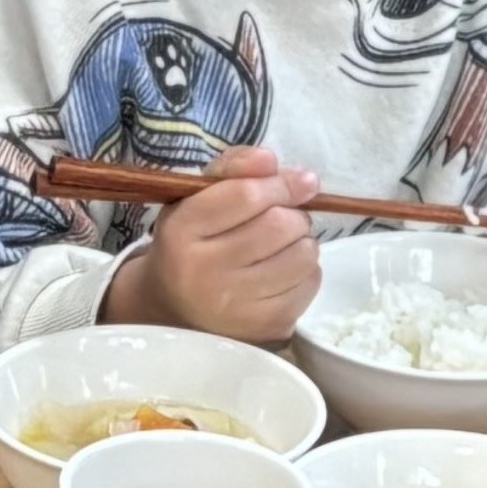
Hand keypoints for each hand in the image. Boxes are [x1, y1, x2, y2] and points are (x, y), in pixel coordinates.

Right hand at [103, 146, 320, 341]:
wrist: (176, 310)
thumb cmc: (192, 243)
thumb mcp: (197, 197)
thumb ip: (234, 168)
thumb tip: (270, 160)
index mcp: (182, 230)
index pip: (247, 195)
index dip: (281, 183)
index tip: (299, 181)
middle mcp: (205, 271)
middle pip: (281, 224)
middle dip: (293, 213)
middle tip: (283, 217)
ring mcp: (236, 305)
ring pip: (303, 254)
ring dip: (302, 241)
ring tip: (281, 245)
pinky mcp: (266, 327)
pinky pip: (310, 282)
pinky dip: (305, 270)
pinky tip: (282, 271)